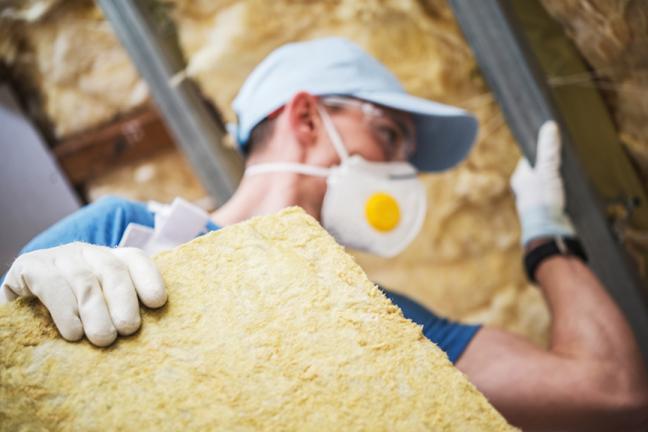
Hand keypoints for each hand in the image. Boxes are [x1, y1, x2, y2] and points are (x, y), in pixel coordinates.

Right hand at [1, 242, 165, 346]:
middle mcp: (86, 252)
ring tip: (103, 339)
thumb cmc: (69, 319)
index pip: (135, 259)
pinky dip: (65, 311)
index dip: (149, 278)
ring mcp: (59, 257)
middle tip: (128, 329)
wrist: (20, 314)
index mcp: (109, 260)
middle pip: (113, 270)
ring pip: (85, 281)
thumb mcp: (98, 314)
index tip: (158, 302)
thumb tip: (147, 334)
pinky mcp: (31, 266)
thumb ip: (119, 315)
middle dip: (124, 301)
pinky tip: (73, 333)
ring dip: (96, 312)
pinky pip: (52, 285)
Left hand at [510, 121, 574, 244]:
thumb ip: (548, 150)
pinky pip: (558, 193)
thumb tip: (549, 126)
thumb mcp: (547, 171)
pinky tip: (573, 188)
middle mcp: (526, 189)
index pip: (530, 157)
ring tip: (571, 173)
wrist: (551, 232)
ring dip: (561, 178)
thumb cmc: (543, 201)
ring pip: (551, 182)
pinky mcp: (551, 208)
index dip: (543, 150)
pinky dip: (565, 190)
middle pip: (542, 169)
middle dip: (554, 164)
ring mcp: (538, 199)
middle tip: (566, 158)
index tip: (555, 142)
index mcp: (520, 179)